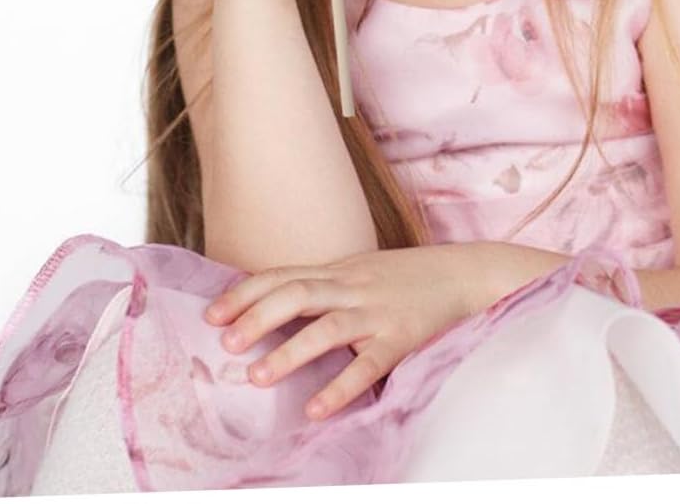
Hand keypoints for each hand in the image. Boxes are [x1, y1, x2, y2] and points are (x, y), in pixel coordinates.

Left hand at [201, 243, 504, 420]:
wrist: (468, 273)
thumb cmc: (411, 278)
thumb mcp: (364, 271)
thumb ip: (328, 284)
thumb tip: (280, 303)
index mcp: (340, 270)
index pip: (283, 275)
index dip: (245, 292)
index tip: (212, 313)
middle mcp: (353, 286)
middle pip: (295, 293)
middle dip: (255, 318)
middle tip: (224, 345)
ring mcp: (377, 312)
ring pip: (326, 328)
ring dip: (288, 352)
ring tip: (256, 378)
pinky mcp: (402, 338)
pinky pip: (367, 365)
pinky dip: (340, 387)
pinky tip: (316, 409)